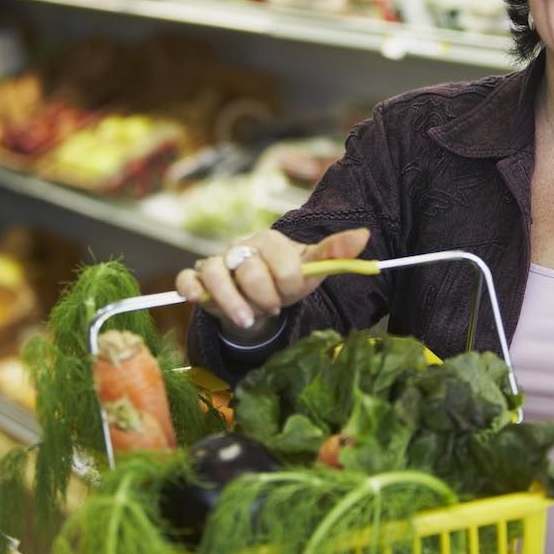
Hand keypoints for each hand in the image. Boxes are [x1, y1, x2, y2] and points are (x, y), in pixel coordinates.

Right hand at [176, 227, 369, 335]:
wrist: (260, 296)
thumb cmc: (286, 280)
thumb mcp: (311, 268)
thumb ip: (335, 253)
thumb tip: (365, 235)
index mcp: (270, 240)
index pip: (281, 262)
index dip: (289, 284)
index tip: (291, 295)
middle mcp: (240, 246)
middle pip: (249, 271)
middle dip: (264, 297)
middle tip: (272, 308)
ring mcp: (217, 261)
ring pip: (217, 275)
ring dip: (233, 302)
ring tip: (248, 319)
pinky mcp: (199, 278)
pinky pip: (188, 279)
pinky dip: (191, 289)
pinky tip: (198, 300)